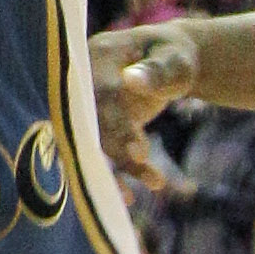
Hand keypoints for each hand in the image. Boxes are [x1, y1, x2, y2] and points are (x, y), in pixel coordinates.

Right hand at [91, 16, 198, 186]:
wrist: (168, 62)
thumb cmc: (173, 56)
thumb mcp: (174, 59)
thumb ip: (157, 69)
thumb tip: (132, 80)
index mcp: (96, 57)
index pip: (100, 94)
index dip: (114, 124)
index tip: (140, 153)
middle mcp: (81, 82)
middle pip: (90, 124)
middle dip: (115, 152)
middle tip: (149, 174)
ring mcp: (85, 106)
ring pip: (92, 144)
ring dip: (116, 170)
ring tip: (155, 183)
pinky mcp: (95, 126)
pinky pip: (97, 154)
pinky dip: (114, 175)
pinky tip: (131, 197)